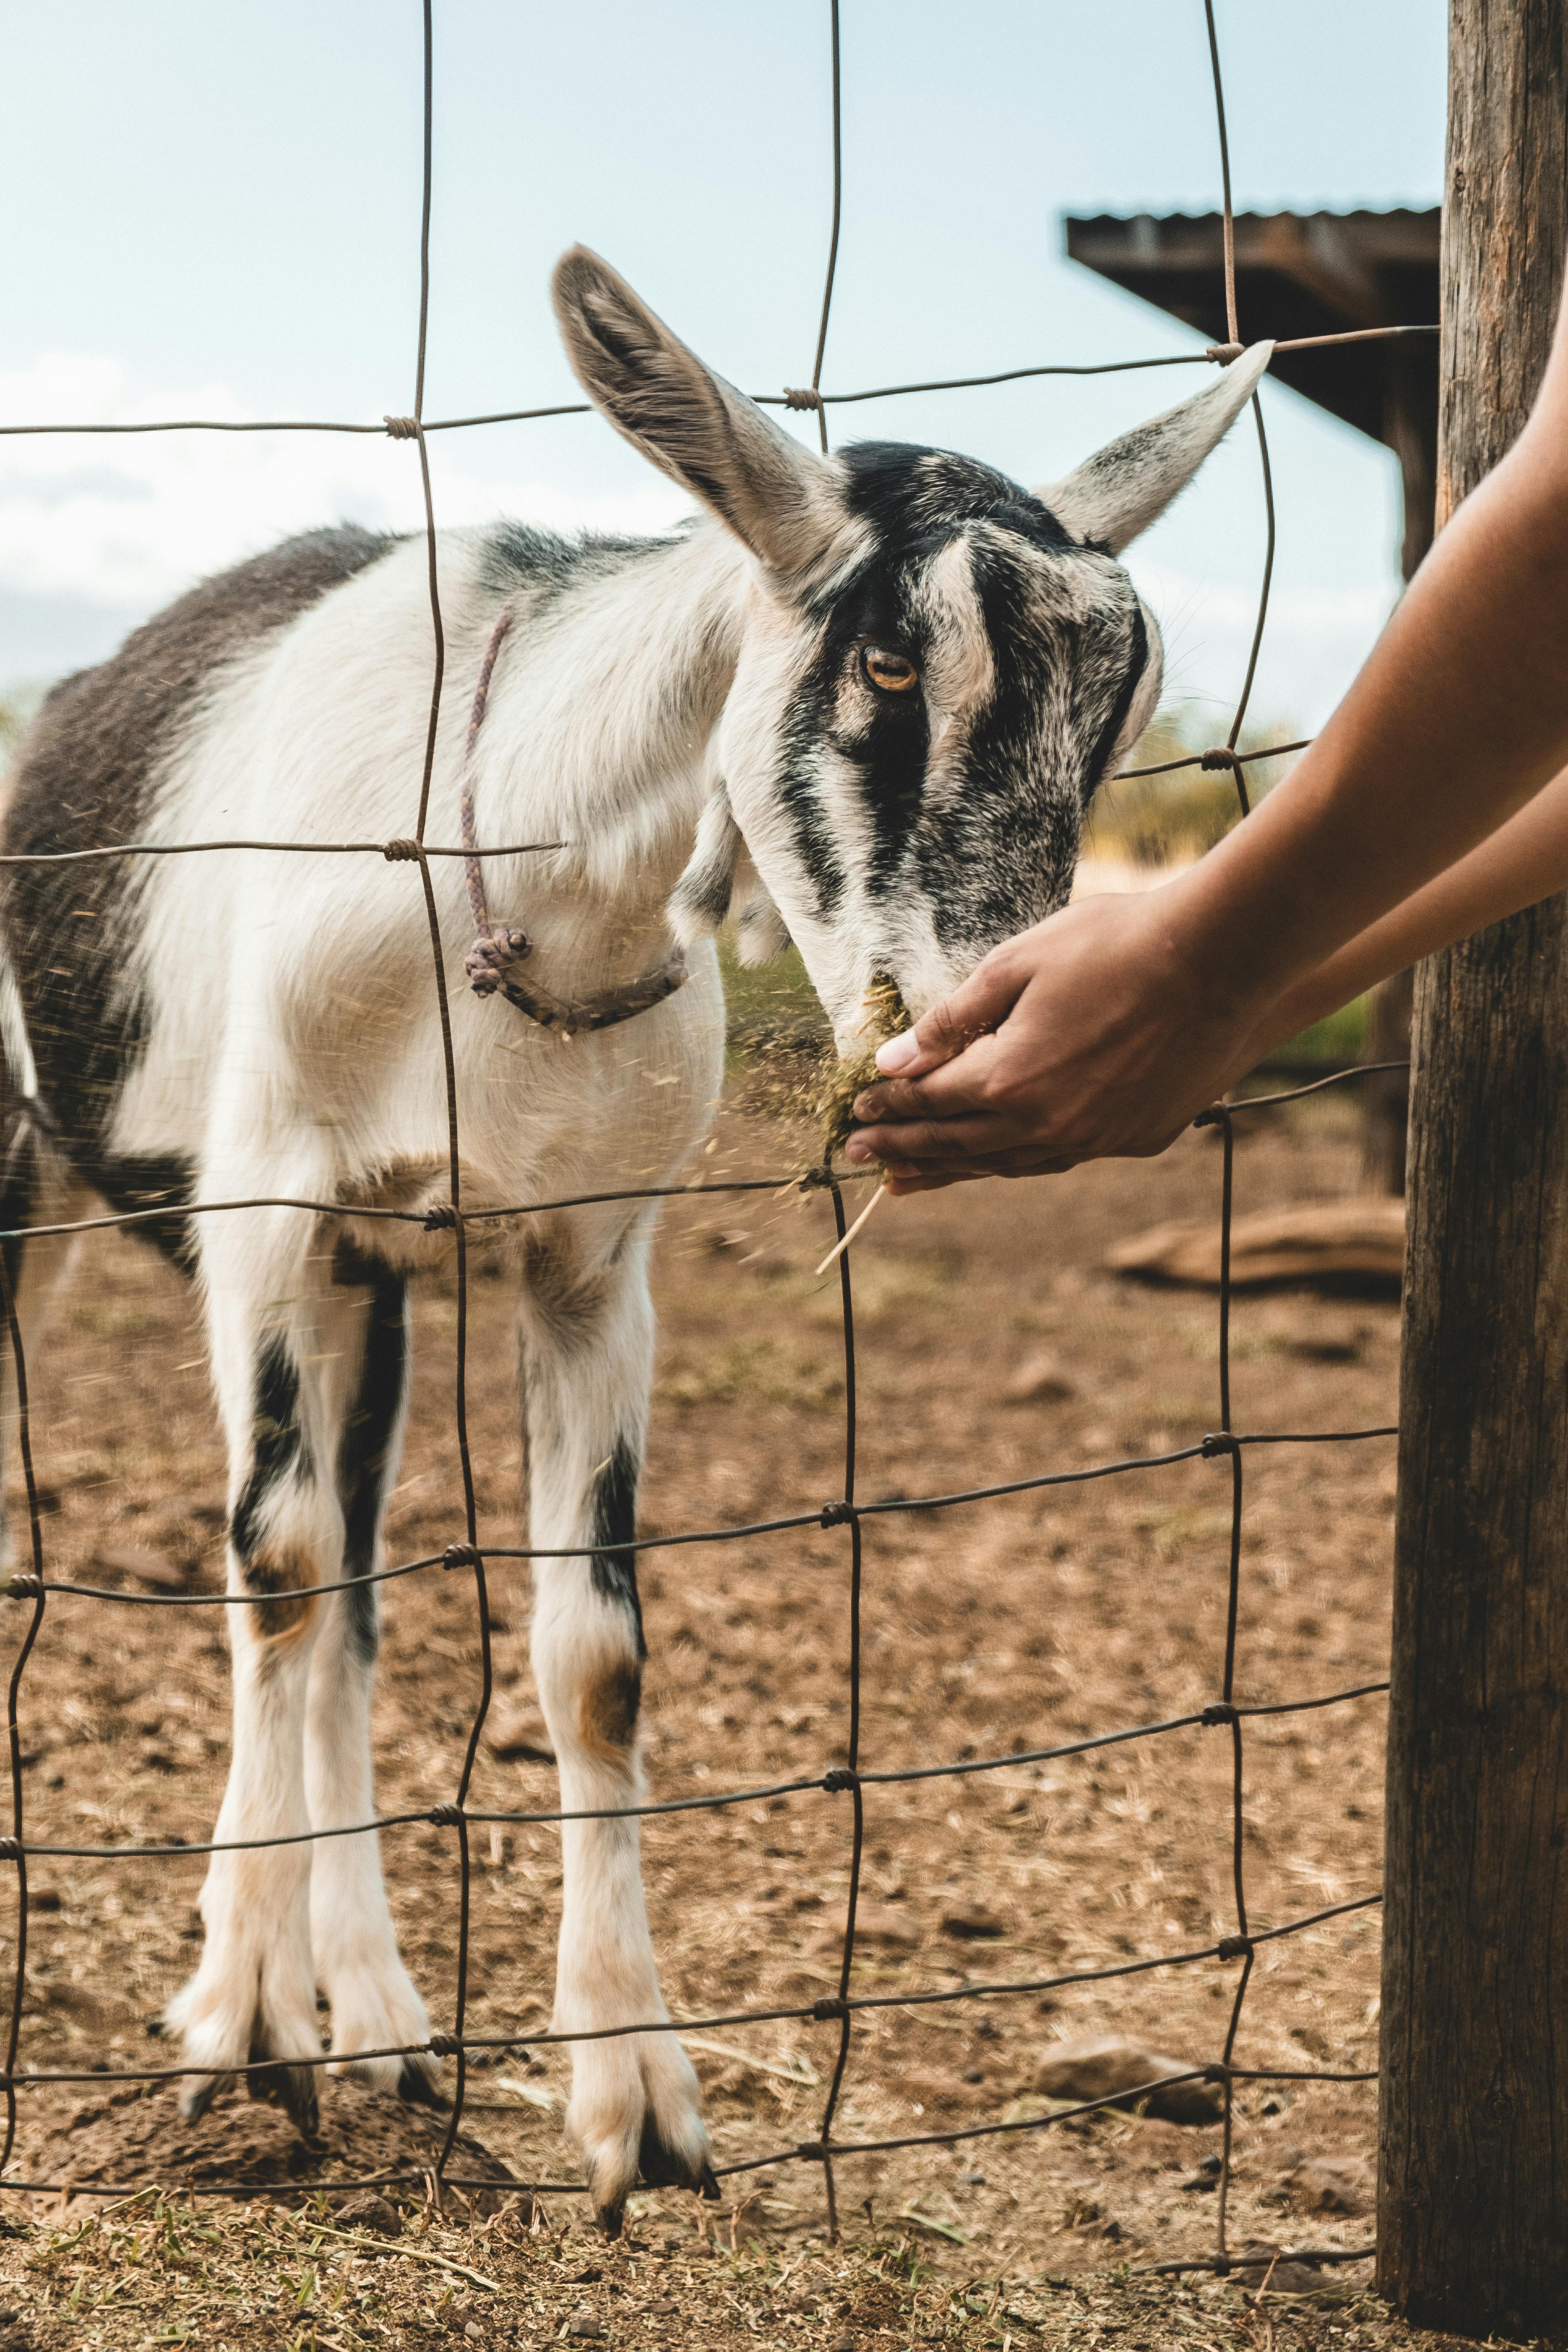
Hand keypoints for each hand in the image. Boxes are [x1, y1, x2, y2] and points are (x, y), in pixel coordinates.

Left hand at [846, 888, 1263, 1192]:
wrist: (1222, 961)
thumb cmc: (1116, 945)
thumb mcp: (1016, 964)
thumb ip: (951, 1021)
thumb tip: (894, 1061)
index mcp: (1010, 1079)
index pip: (930, 1102)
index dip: (889, 1107)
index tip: (857, 1113)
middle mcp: (1049, 1124)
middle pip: (958, 1147)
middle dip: (904, 1151)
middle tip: (861, 1159)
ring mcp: (1097, 1137)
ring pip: (1008, 1164)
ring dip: (955, 1170)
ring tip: (912, 1177)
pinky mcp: (1137, 1139)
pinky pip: (1061, 1158)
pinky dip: (1018, 1160)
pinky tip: (1000, 1158)